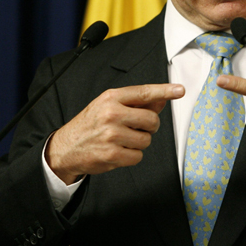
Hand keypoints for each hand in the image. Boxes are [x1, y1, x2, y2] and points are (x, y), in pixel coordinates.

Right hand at [46, 83, 184, 183]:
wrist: (65, 148)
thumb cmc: (91, 124)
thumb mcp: (109, 106)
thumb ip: (136, 103)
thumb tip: (162, 101)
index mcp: (111, 97)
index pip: (144, 92)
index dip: (165, 91)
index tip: (180, 90)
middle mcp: (111, 113)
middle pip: (152, 120)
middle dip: (149, 126)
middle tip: (135, 128)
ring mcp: (111, 134)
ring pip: (146, 139)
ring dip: (139, 142)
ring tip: (122, 140)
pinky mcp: (111, 154)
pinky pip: (138, 156)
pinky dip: (132, 156)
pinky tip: (118, 151)